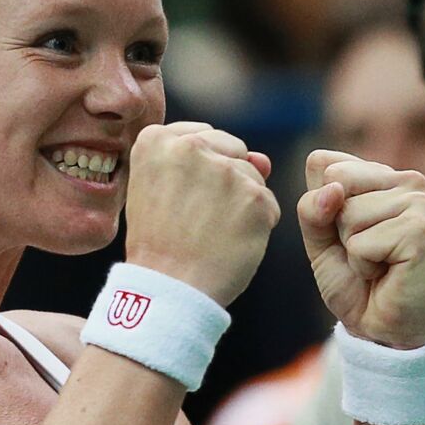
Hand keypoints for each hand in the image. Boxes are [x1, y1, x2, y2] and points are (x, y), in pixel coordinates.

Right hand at [124, 121, 279, 306]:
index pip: (201, 136)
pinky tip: (231, 243)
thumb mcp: (158, 190)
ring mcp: (225, 170)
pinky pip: (268, 203)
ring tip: (212, 233)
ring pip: (252, 176)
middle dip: (226, 179)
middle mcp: (190, 146)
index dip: (200, 170)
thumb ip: (202, 161)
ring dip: (243, 202)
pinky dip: (257, 225)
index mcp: (156, 139)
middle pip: (232, 149)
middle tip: (199, 218)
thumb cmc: (160, 243)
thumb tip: (262, 158)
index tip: (186, 198)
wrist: (169, 287)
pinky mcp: (254, 195)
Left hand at [297, 150, 424, 348]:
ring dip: (352, 248)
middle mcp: (406, 180)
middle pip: (335, 181)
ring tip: (377, 261)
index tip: (344, 232)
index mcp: (381, 173)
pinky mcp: (420, 229)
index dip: (319, 206)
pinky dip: (363, 264)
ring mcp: (417, 202)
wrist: (381, 326)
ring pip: (348, 213)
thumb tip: (334, 189)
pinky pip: (361, 242)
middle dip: (335, 225)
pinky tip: (387, 271)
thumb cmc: (353, 279)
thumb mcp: (318, 238)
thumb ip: (312, 208)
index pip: (322, 163)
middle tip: (362, 250)